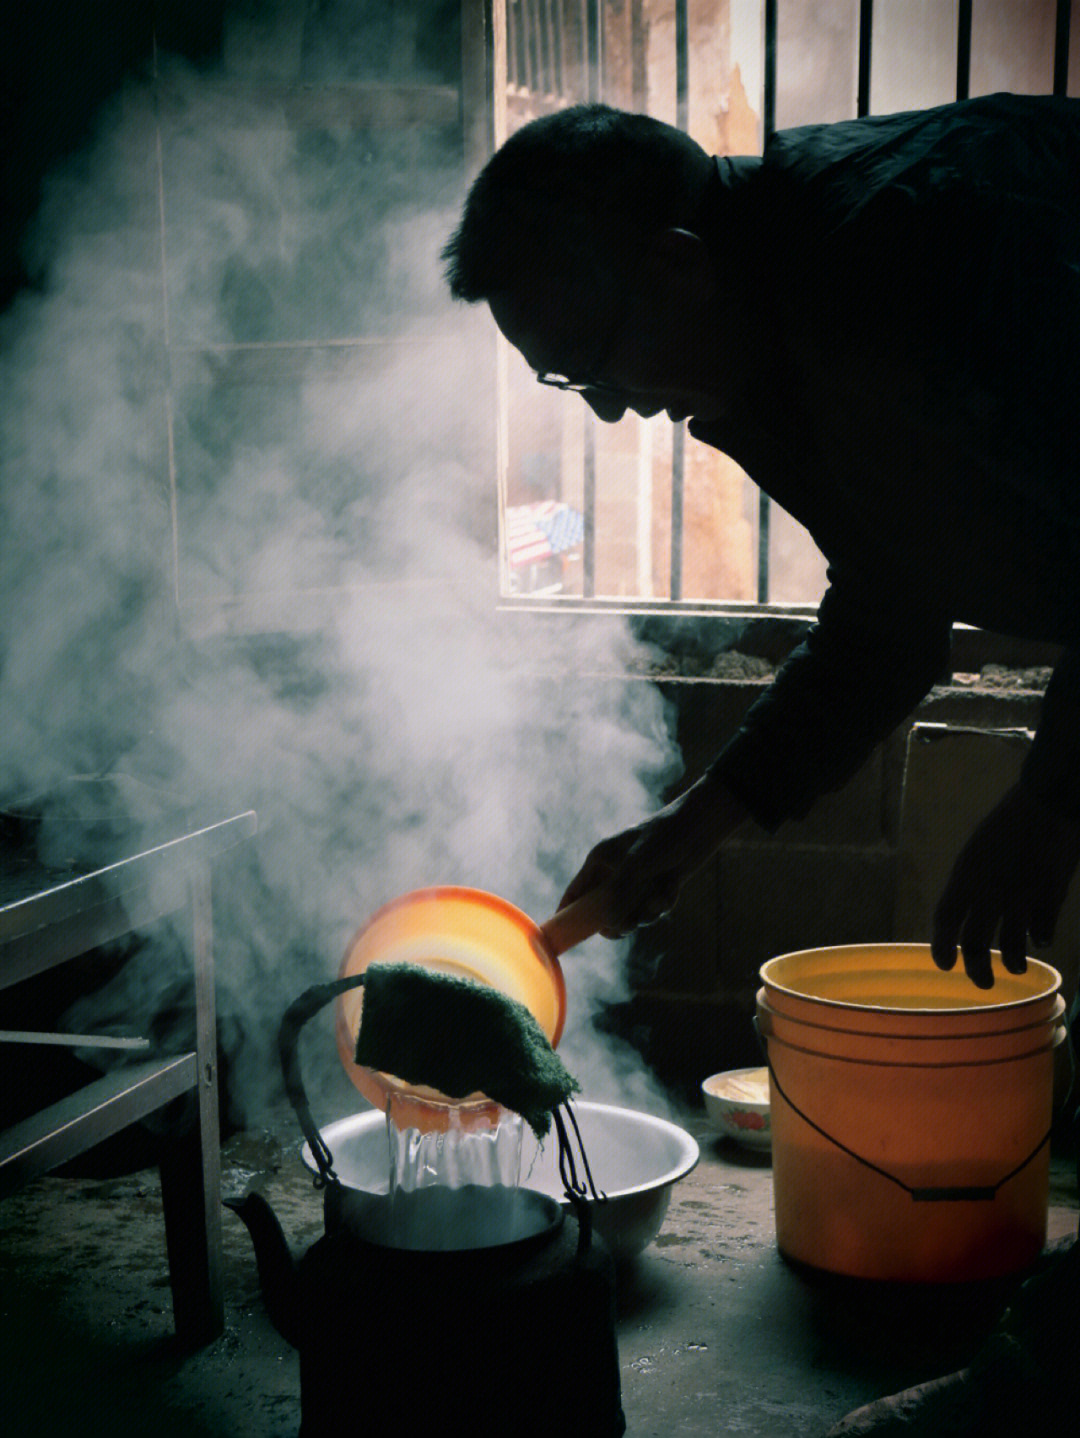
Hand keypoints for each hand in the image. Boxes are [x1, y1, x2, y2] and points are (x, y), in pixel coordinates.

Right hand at [558, 774, 749, 938]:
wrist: (699, 827)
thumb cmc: (662, 839)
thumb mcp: (636, 865)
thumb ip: (618, 895)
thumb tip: (607, 925)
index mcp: (600, 862)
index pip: (576, 893)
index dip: (569, 914)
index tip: (565, 936)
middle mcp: (614, 874)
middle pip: (603, 911)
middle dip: (617, 921)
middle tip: (627, 927)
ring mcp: (635, 883)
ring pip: (631, 915)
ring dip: (645, 913)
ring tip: (658, 899)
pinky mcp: (655, 889)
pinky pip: (652, 911)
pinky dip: (662, 905)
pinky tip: (672, 888)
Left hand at [931, 780, 1079, 987]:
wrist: (1049, 802)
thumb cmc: (1011, 822)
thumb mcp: (979, 850)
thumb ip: (974, 882)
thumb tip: (973, 911)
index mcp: (966, 875)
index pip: (946, 919)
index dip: (942, 946)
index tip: (945, 965)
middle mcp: (989, 890)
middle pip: (975, 943)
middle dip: (977, 970)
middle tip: (982, 984)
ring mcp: (1021, 896)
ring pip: (1011, 947)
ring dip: (1013, 962)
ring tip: (1016, 969)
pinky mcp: (1050, 897)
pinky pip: (1042, 930)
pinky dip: (1041, 938)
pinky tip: (1041, 940)